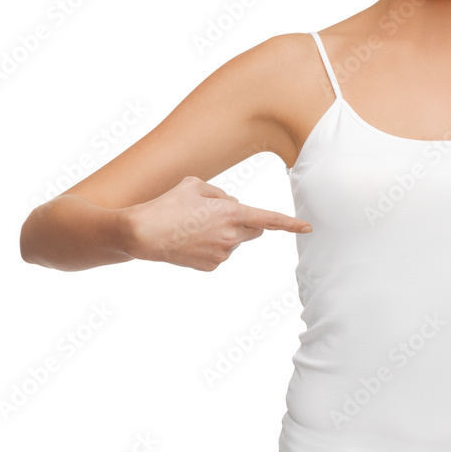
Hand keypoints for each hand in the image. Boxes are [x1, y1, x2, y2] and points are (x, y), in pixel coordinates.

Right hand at [123, 175, 311, 270]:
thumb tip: (232, 206)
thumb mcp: (195, 185)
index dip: (291, 224)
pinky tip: (190, 240)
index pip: (270, 219)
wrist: (143, 234)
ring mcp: (222, 254)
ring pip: (234, 241)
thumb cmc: (168, 204)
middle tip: (220, 214)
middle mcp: (231, 237)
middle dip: (247, 223)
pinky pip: (220, 253)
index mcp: (232, 214)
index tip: (307, 227)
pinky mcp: (211, 267)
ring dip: (224, 234)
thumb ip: (221, 194)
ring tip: (194, 227)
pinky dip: (211, 246)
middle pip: (254, 230)